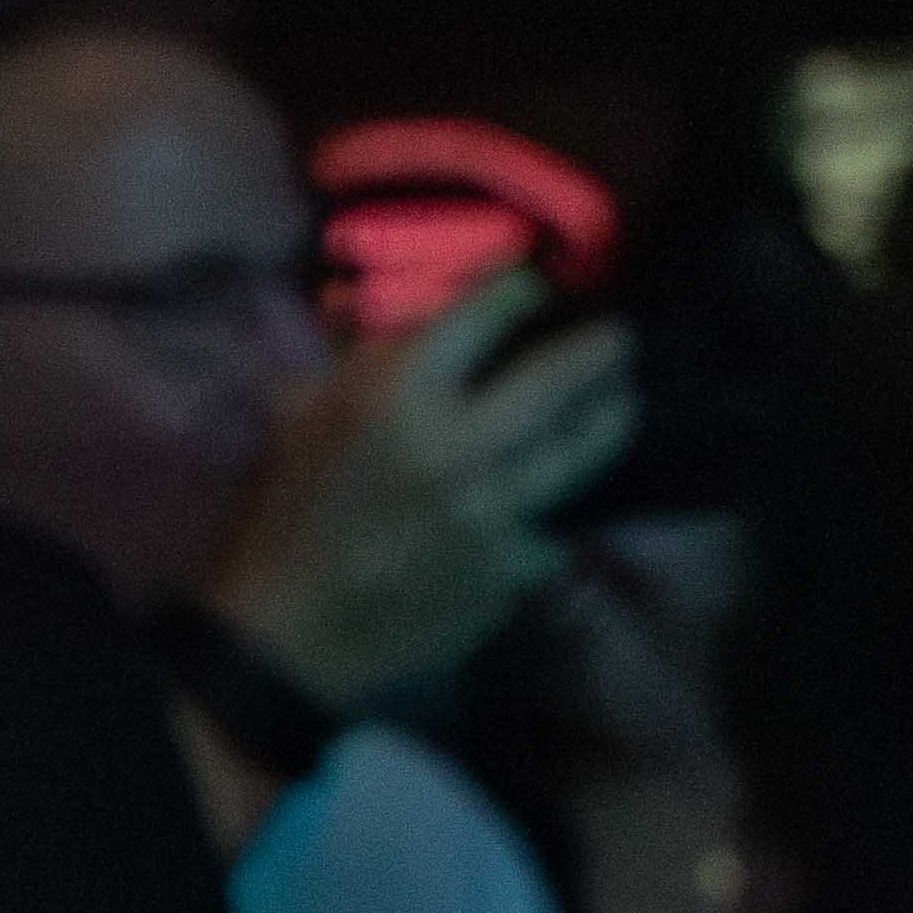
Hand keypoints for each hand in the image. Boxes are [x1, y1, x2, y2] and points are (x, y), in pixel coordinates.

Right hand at [201, 268, 636, 711]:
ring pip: (580, 453)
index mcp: (395, 395)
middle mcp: (456, 444)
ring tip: (624, 404)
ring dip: (610, 420)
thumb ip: (348, 366)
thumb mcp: (298, 422)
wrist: (292, 630)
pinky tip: (560, 507)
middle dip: (599, 348)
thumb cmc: (288, 518)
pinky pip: (552, 531)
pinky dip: (555, 517)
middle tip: (620, 337)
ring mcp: (493, 509)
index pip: (482, 316)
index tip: (535, 283)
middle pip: (558, 378)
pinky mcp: (510, 568)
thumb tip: (363, 309)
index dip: (519, 289)